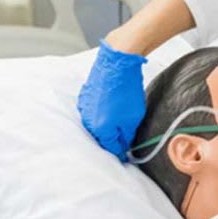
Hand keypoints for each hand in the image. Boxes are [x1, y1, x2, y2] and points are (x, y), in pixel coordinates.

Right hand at [77, 39, 147, 160]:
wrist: (117, 63)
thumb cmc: (126, 90)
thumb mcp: (133, 117)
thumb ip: (126, 136)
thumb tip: (123, 147)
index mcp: (99, 130)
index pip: (111, 149)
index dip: (121, 153)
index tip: (127, 155)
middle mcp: (87, 122)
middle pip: (102, 137)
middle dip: (113, 139)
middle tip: (125, 138)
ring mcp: (84, 108)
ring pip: (97, 124)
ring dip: (107, 124)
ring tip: (120, 118)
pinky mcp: (85, 97)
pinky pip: (94, 111)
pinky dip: (102, 112)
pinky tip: (113, 105)